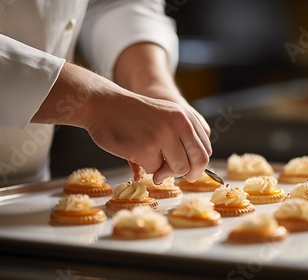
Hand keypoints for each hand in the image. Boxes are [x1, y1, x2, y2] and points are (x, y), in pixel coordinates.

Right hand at [85, 87, 211, 183]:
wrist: (103, 104)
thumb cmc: (132, 114)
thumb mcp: (165, 116)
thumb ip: (181, 137)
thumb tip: (193, 170)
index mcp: (186, 117)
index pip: (205, 149)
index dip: (197, 164)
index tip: (187, 170)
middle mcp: (180, 124)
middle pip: (198, 162)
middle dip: (188, 174)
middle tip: (173, 175)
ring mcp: (165, 135)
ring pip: (179, 169)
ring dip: (164, 171)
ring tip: (149, 161)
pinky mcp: (147, 148)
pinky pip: (155, 170)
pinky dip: (145, 167)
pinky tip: (134, 152)